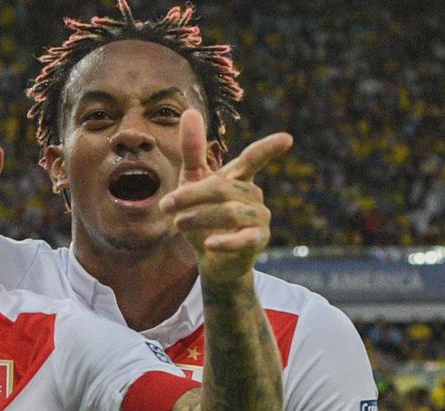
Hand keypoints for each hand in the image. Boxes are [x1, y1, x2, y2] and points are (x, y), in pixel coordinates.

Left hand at [161, 109, 292, 282]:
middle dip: (191, 195)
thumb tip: (190, 111)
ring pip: (231, 212)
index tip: (286, 139)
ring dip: (199, 216)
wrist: (210, 257)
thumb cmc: (203, 214)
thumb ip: (193, 150)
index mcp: (239, 178)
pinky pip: (245, 239)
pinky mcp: (257, 241)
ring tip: (178, 224)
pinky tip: (210, 245)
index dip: (268, 149)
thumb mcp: (192, 181)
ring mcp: (259, 218)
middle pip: (223, 188)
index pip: (253, 159)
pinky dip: (226, 241)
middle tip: (166, 206)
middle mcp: (254, 195)